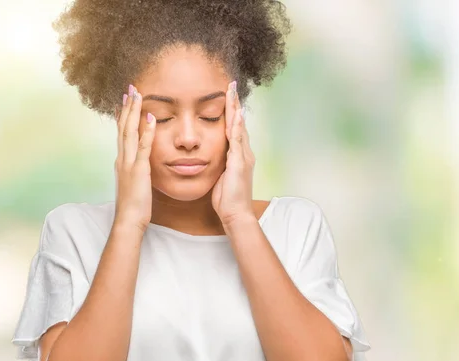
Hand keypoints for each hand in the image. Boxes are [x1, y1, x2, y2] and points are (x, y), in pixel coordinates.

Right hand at [113, 84, 155, 231]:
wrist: (128, 220)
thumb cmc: (134, 205)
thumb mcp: (134, 182)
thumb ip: (135, 170)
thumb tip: (139, 163)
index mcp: (122, 161)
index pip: (122, 133)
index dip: (125, 115)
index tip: (127, 99)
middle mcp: (122, 158)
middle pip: (123, 127)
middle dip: (127, 107)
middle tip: (131, 88)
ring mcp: (129, 163)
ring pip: (130, 132)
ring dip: (134, 112)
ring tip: (138, 95)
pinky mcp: (139, 170)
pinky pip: (143, 148)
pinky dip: (146, 132)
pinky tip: (151, 118)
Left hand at [211, 81, 255, 225]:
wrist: (236, 214)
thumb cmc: (227, 200)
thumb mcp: (222, 177)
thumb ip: (221, 165)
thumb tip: (214, 157)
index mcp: (238, 156)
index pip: (234, 129)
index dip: (231, 113)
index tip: (227, 97)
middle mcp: (244, 153)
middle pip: (239, 123)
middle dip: (235, 104)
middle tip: (231, 86)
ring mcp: (243, 157)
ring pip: (239, 127)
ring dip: (236, 109)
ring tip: (233, 93)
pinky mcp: (239, 163)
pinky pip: (237, 141)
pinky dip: (236, 127)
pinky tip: (235, 115)